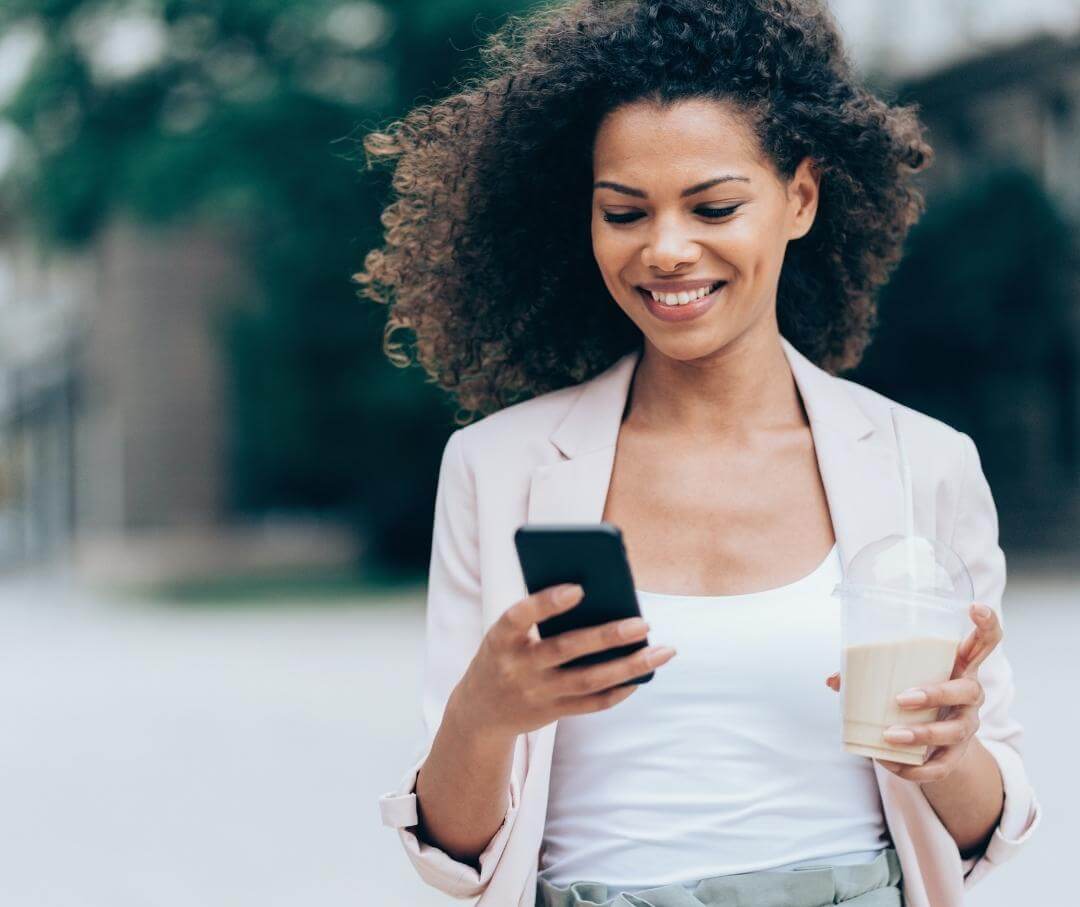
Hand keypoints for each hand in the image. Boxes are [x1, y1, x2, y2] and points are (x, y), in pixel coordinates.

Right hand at [454, 583, 675, 739]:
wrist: (479, 710)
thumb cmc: (504, 653)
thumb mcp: (507, 634)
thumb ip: (540, 616)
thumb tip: (599, 596)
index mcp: (500, 638)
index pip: (519, 616)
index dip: (547, 603)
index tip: (579, 587)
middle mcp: (516, 668)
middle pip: (566, 650)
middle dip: (607, 637)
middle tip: (644, 622)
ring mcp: (535, 694)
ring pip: (588, 681)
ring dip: (629, 666)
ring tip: (663, 651)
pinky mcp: (551, 714)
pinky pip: (591, 704)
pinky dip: (619, 690)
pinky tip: (642, 675)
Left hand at [825, 602, 1002, 782]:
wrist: (939, 738)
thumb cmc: (918, 691)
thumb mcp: (901, 675)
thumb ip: (869, 672)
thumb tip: (832, 680)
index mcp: (960, 665)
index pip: (986, 641)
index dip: (986, 624)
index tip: (975, 608)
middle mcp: (971, 694)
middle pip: (968, 690)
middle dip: (936, 694)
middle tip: (902, 698)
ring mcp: (968, 724)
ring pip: (955, 731)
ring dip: (922, 734)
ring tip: (890, 736)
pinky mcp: (959, 754)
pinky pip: (943, 766)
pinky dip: (916, 769)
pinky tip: (891, 765)